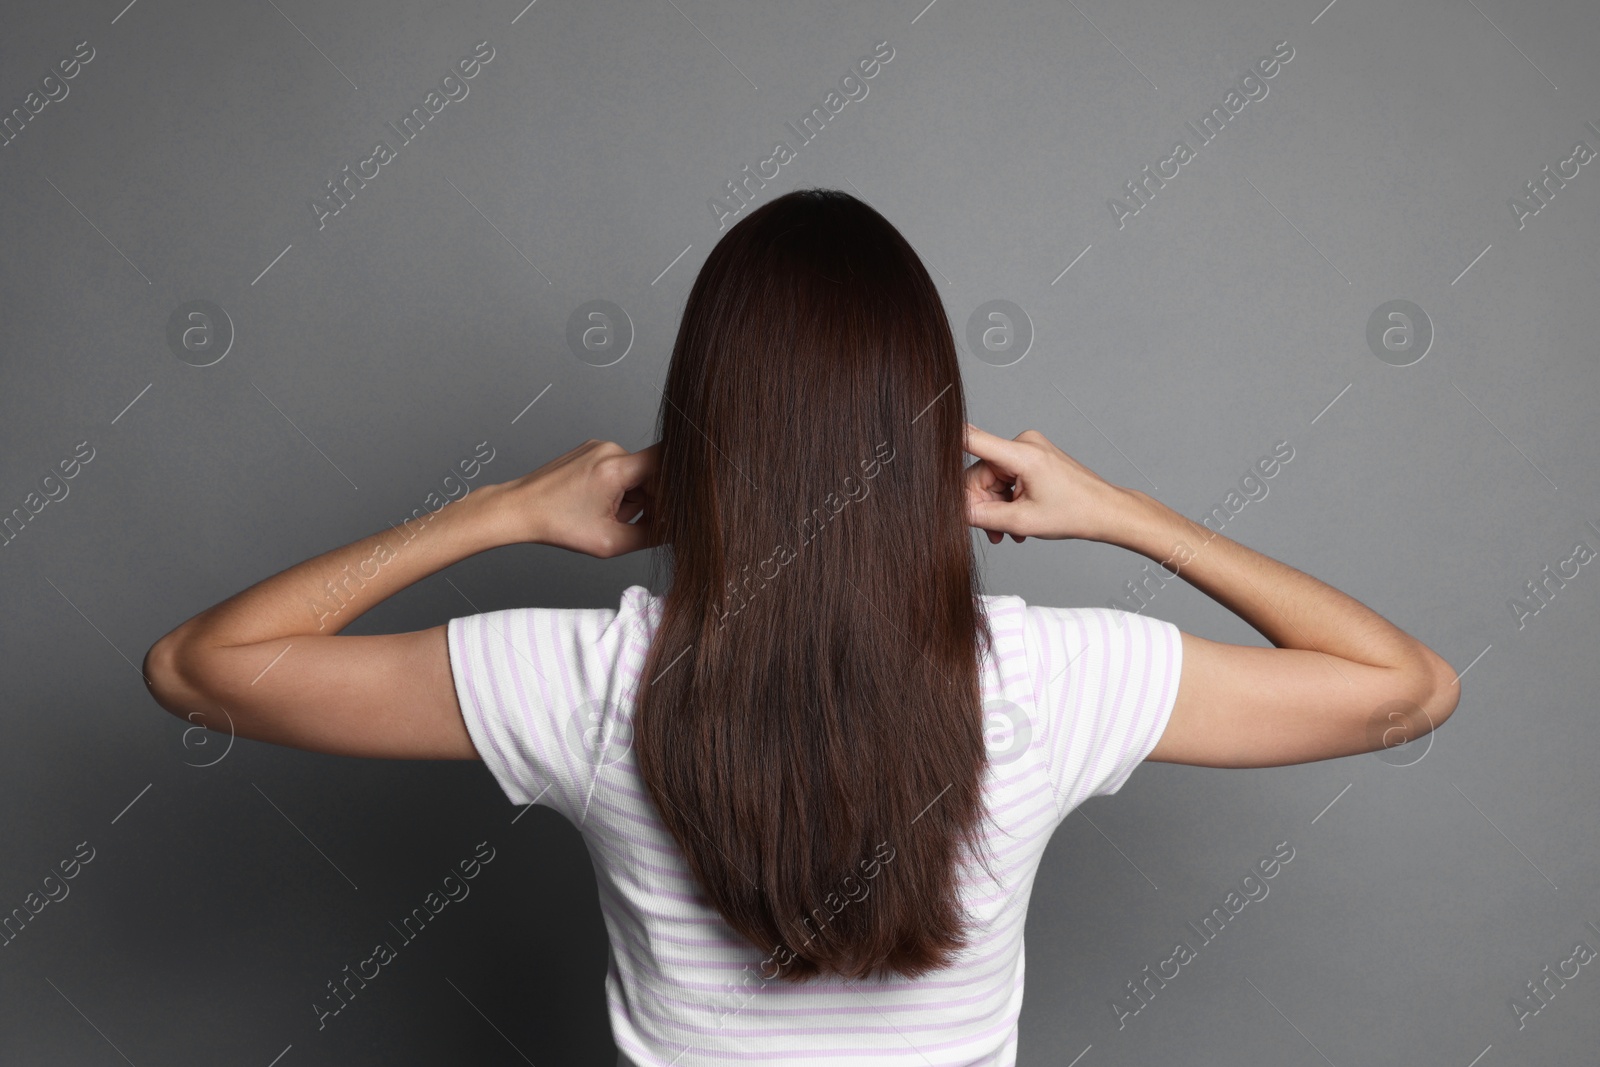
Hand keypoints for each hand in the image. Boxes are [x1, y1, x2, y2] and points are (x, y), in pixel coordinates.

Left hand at [492, 439, 660, 556]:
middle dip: (648, 500)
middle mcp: (609, 449)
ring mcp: (599, 447)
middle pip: (652, 472)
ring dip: (631, 496)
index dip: (675, 487)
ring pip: (636, 473)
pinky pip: (619, 469)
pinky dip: (617, 489)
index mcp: (616, 468)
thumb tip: (675, 529)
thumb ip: (651, 536)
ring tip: (606, 514)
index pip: (667, 462)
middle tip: (626, 522)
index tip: (669, 508)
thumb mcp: (610, 542)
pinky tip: (597, 504)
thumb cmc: (557, 524)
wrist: (520, 508)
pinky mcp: (591, 451)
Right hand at [963, 423, 1135, 543]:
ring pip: (992, 480)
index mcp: (1022, 454)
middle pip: (980, 473)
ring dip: (996, 507)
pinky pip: (1005, 478)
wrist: (1106, 512)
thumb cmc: (1076, 513)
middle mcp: (1023, 444)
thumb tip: (955, 513)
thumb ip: (984, 517)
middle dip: (983, 504)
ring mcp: (1028, 449)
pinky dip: (1007, 500)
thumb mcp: (1023, 523)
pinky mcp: (1032, 457)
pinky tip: (1016, 521)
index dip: (946, 438)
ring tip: (1009, 533)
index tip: (923, 430)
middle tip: (993, 533)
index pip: (972, 439)